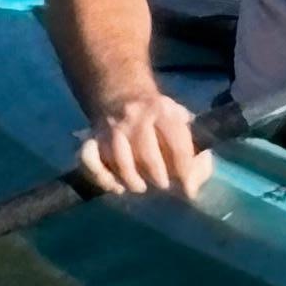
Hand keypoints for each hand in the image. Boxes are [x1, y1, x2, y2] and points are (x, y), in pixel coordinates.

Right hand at [75, 84, 212, 202]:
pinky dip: (102, 178)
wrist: (120, 94)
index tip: (189, 191)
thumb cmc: (157, 117)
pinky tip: (116, 185)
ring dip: (132, 181)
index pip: (177, 145)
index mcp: (162, 111)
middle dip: (159, 178)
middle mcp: (134, 117)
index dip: (185, 172)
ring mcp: (110, 128)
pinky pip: (90, 162)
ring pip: (120, 163)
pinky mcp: (91, 139)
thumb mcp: (181, 120)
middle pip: (148, 156)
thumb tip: (195, 182)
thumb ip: (194, 149)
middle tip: (163, 185)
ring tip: (141, 186)